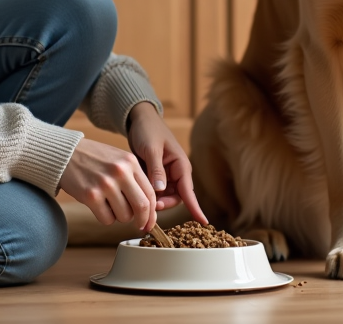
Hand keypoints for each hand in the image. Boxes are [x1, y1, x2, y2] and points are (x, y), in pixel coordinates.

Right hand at [60, 138, 157, 232]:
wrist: (66, 154)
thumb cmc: (95, 159)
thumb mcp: (119, 159)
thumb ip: (134, 178)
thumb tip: (149, 207)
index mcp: (131, 162)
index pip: (150, 193)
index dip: (152, 212)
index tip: (150, 222)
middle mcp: (120, 172)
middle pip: (142, 206)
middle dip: (143, 220)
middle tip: (140, 226)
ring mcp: (105, 184)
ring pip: (124, 216)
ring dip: (120, 217)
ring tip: (110, 205)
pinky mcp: (91, 195)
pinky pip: (107, 219)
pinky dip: (105, 218)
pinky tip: (99, 206)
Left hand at [126, 102, 207, 223]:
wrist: (138, 120)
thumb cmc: (148, 130)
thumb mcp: (151, 149)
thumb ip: (156, 169)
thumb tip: (161, 190)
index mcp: (181, 165)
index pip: (189, 191)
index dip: (196, 207)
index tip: (203, 222)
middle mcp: (176, 173)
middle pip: (175, 198)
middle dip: (164, 204)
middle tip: (150, 205)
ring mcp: (166, 175)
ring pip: (164, 197)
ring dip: (155, 200)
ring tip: (141, 199)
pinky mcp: (155, 176)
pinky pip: (155, 191)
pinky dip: (149, 195)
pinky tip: (138, 194)